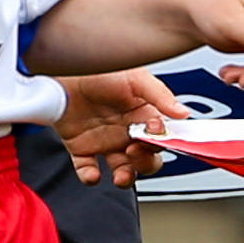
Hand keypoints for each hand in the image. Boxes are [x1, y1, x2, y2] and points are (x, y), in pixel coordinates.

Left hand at [52, 65, 189, 182]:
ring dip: (126, 177)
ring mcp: (105, 140)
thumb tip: (183, 113)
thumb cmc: (97, 65)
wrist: (60, 67)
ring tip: (122, 174)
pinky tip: (93, 172)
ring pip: (123, 169)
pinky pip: (88, 170)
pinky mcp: (81, 148)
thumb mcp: (134, 76)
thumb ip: (160, 95)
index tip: (155, 136)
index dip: (161, 141)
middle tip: (136, 152)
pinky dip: (91, 177)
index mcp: (143, 113)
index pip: (161, 136)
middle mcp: (126, 129)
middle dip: (146, 162)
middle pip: (147, 158)